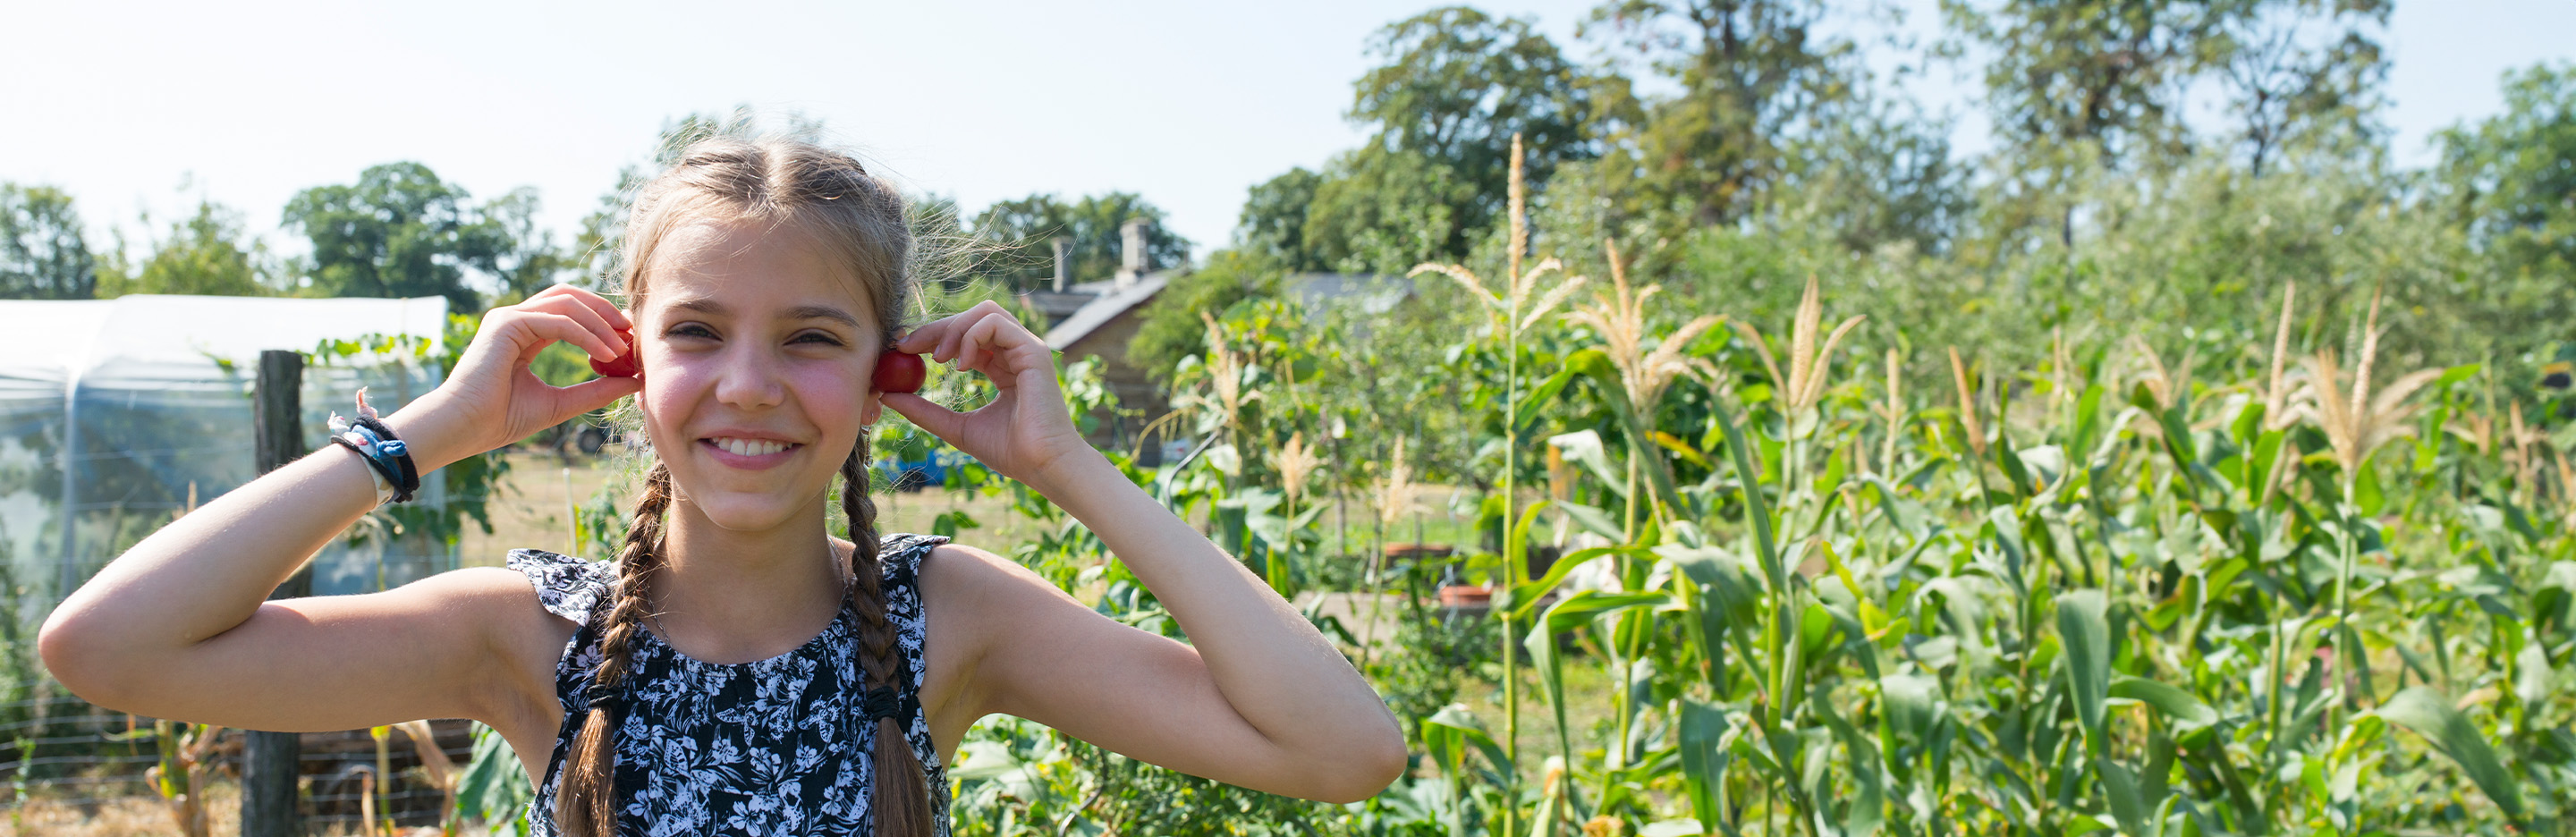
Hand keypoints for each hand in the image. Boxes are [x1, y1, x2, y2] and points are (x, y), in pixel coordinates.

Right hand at [390, 285, 641, 470]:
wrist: (463, 429)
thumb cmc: (500, 419)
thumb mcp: (561, 403)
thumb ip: (595, 390)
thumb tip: (635, 381)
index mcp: (524, 333)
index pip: (569, 311)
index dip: (602, 319)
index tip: (630, 339)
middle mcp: (515, 319)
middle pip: (570, 296)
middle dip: (605, 311)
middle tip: (633, 332)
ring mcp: (509, 318)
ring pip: (567, 303)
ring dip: (601, 323)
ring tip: (624, 348)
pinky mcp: (506, 324)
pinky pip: (558, 321)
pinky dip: (587, 335)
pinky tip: (607, 354)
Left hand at [880, 301, 1096, 491]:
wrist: (1043, 466)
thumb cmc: (1011, 452)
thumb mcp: (956, 428)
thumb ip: (926, 411)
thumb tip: (889, 396)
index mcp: (1003, 367)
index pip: (966, 337)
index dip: (934, 337)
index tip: (903, 349)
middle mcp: (1016, 353)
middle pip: (972, 318)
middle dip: (936, 328)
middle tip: (906, 346)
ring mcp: (1027, 349)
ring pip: (985, 312)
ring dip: (954, 329)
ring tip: (939, 359)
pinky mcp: (1033, 351)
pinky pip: (995, 324)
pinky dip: (972, 337)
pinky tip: (961, 365)